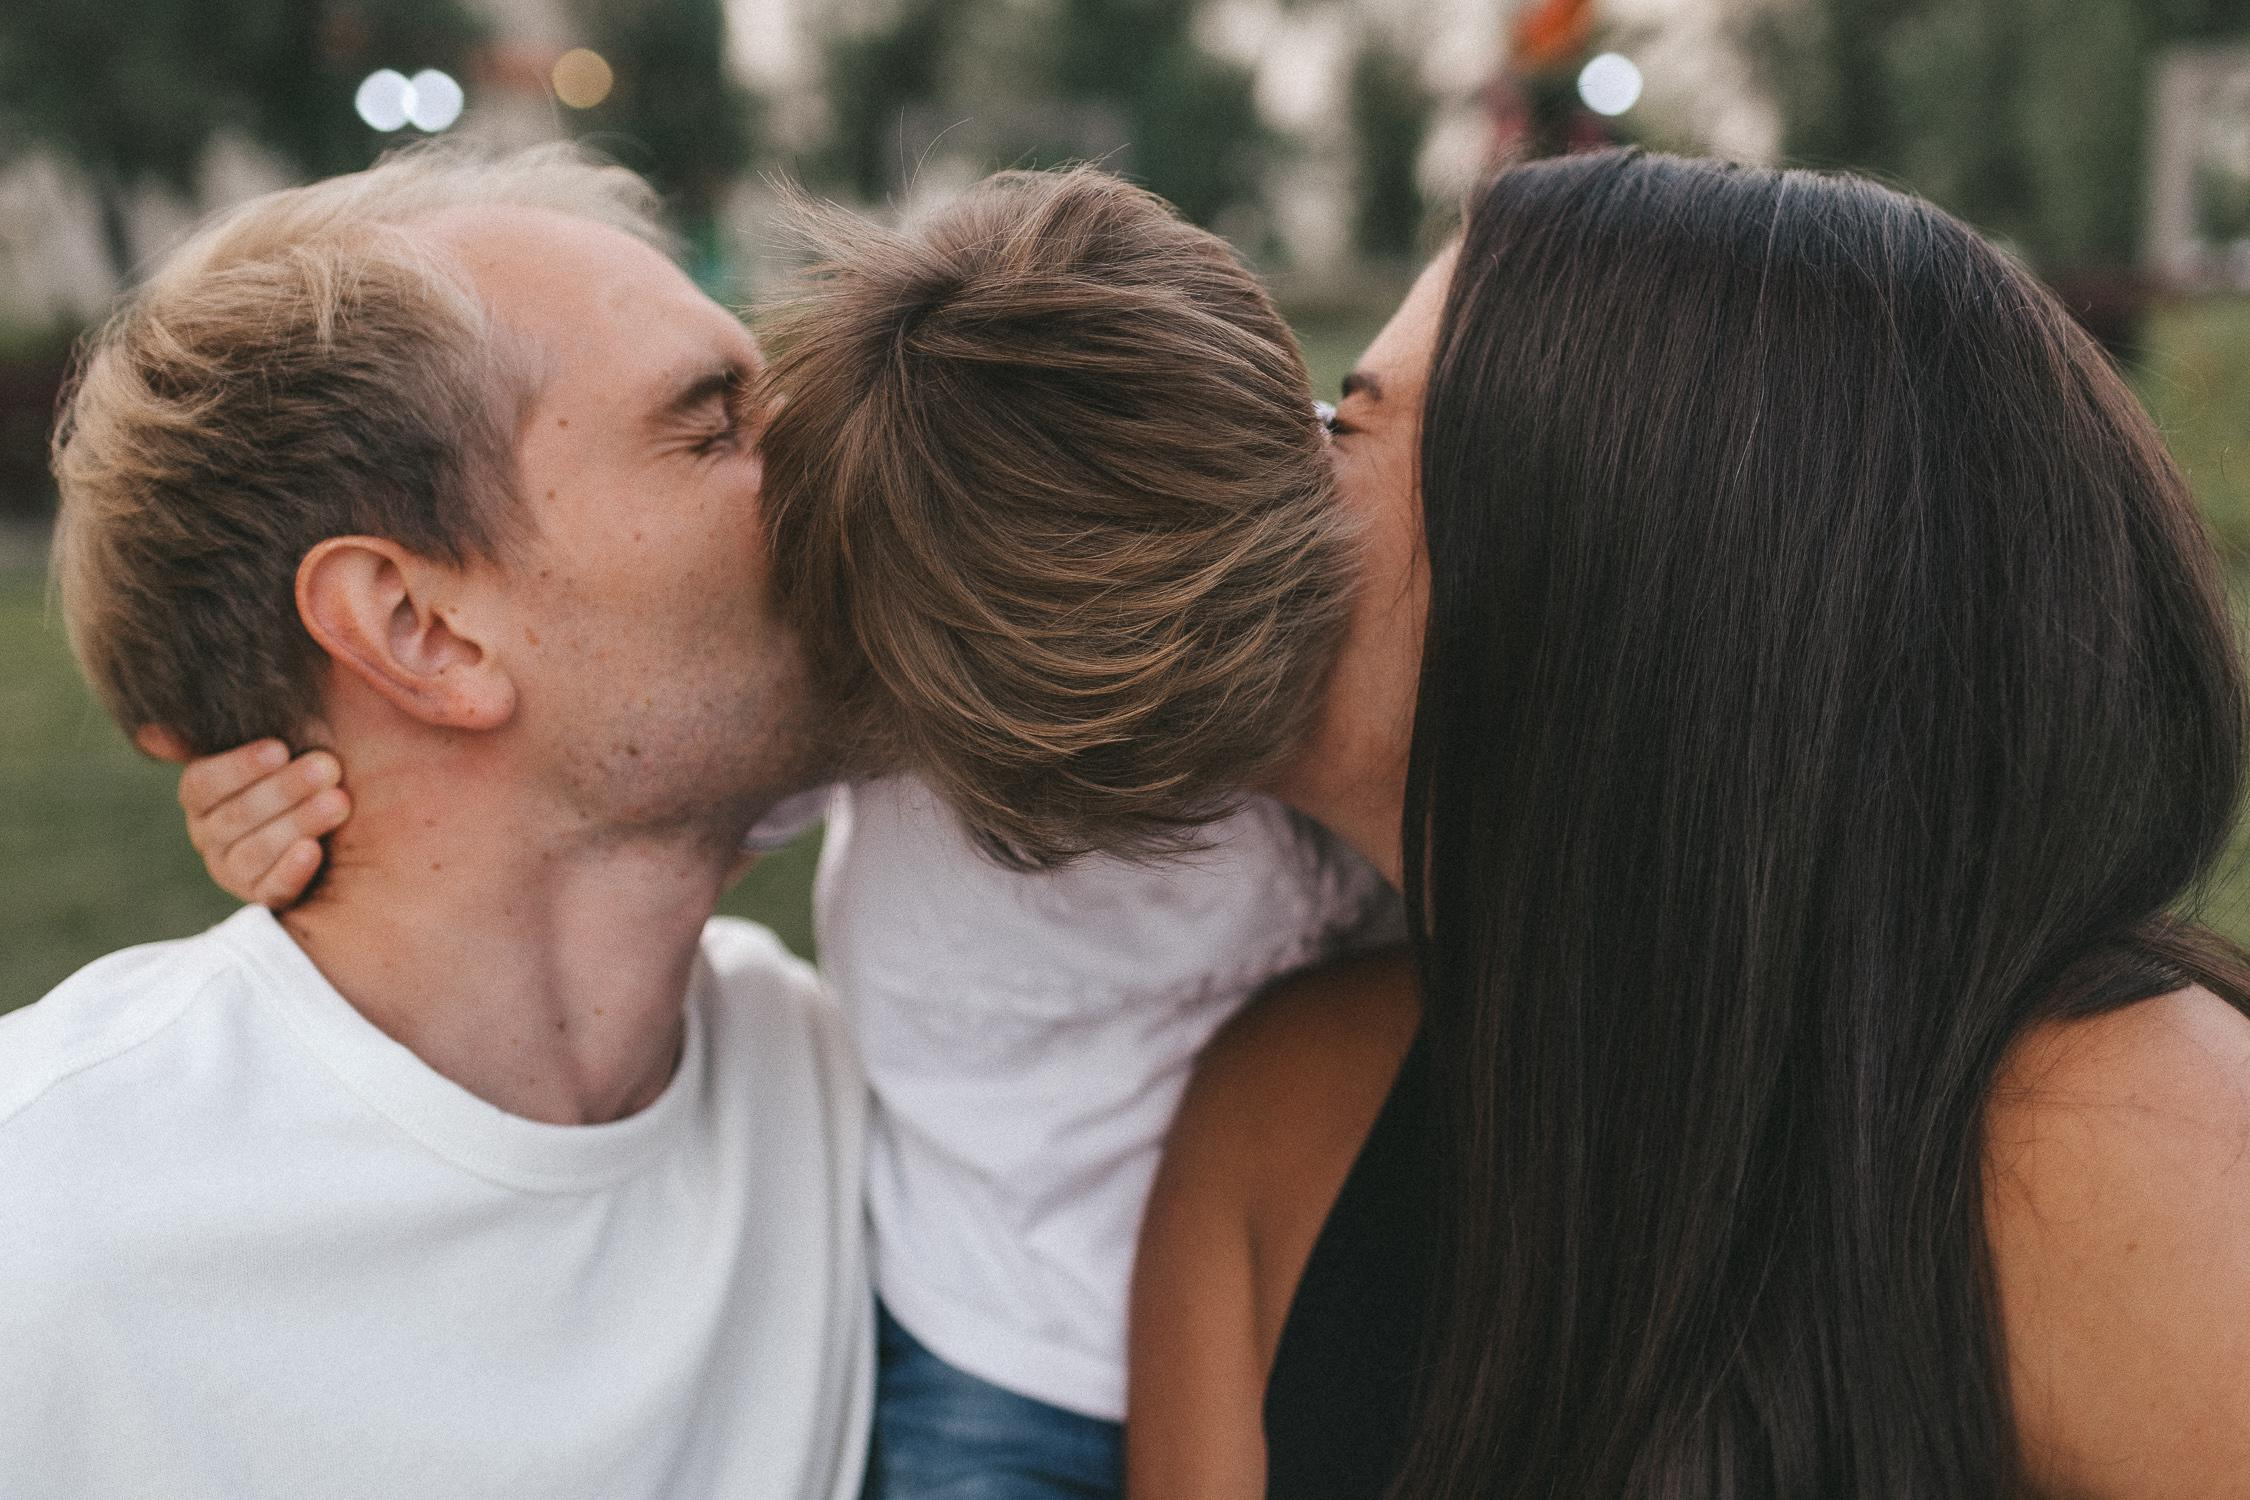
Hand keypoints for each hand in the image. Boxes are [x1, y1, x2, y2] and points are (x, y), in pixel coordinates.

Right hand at [137, 728, 350, 908]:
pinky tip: (314, 850)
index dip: (239, 767)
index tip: (280, 748)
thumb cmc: (297, 771)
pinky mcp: (264, 896)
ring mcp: (233, 870)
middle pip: (235, 816)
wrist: (336, 830)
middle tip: (327, 767)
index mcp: (201, 797)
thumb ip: (229, 734)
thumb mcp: (274, 749)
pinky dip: (292, 869)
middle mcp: (208, 835)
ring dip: (299, 823)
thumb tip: (151, 733)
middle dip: (284, 789)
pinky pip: (273, 888)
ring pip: (255, 851)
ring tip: (338, 801)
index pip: (202, 783)